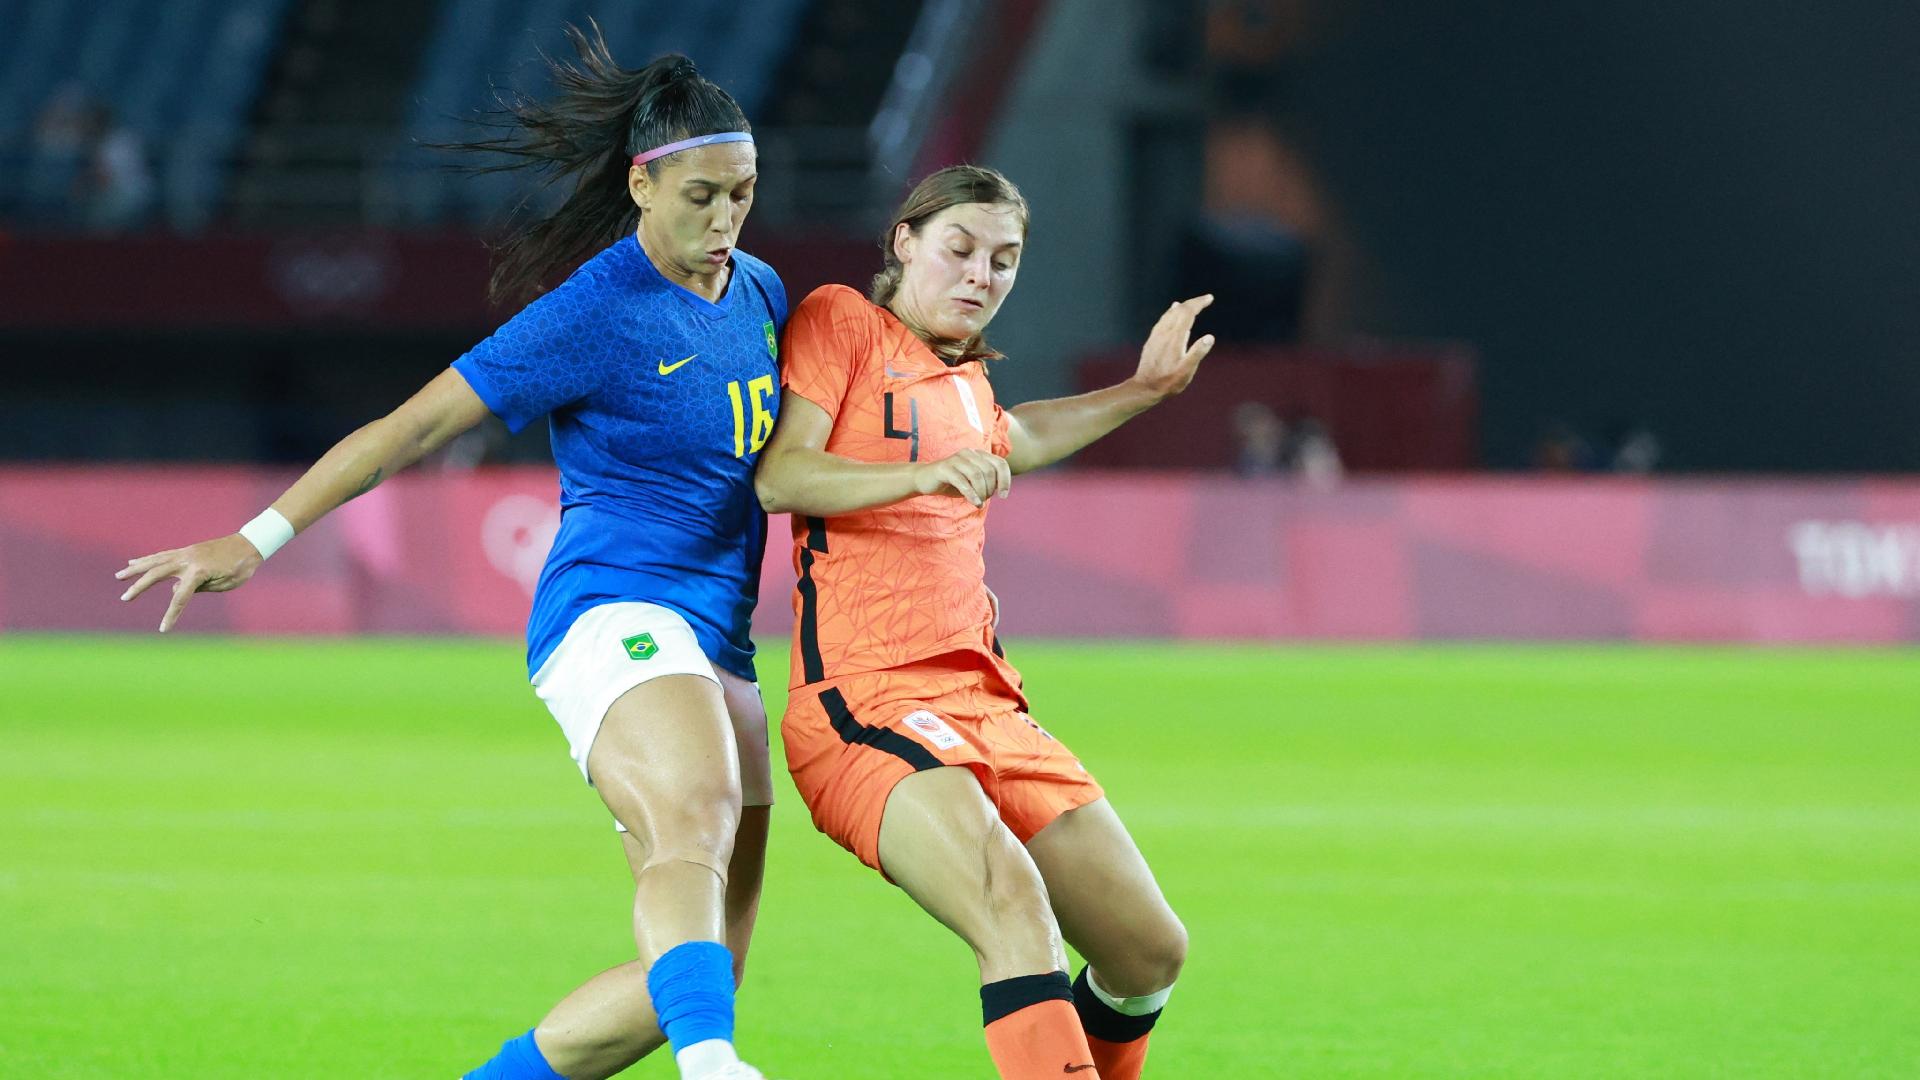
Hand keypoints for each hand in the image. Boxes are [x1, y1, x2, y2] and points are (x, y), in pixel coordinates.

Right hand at [115, 534, 264, 631]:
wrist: (249, 544)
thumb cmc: (240, 567)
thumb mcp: (224, 584)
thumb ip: (198, 588)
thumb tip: (173, 590)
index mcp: (199, 572)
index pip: (180, 597)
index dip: (171, 614)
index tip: (163, 629)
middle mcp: (188, 560)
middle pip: (157, 574)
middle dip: (140, 587)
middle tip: (124, 598)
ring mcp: (185, 553)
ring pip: (155, 561)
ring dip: (136, 569)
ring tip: (119, 576)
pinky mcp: (186, 550)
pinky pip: (162, 555)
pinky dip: (147, 559)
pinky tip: (134, 562)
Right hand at [912, 449, 1011, 506]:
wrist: (925, 480)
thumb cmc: (953, 482)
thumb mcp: (973, 482)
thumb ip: (988, 482)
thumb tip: (1002, 489)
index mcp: (979, 454)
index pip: (1000, 464)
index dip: (1006, 480)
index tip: (1004, 496)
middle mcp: (969, 453)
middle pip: (989, 470)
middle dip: (990, 489)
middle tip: (985, 499)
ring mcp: (956, 459)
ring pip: (977, 475)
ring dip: (981, 492)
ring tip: (979, 502)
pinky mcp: (944, 468)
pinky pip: (962, 481)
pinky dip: (971, 494)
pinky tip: (975, 503)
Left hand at [1130, 294, 1216, 399]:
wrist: (1145, 388)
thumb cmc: (1168, 382)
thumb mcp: (1187, 370)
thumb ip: (1198, 353)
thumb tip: (1210, 337)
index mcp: (1175, 337)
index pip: (1188, 312)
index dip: (1199, 303)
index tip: (1210, 298)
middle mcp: (1164, 332)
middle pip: (1179, 310)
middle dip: (1193, 302)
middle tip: (1205, 299)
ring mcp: (1156, 336)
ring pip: (1170, 314)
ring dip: (1182, 307)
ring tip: (1191, 304)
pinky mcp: (1152, 341)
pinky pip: (1162, 320)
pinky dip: (1171, 313)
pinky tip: (1171, 313)